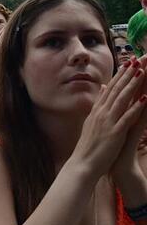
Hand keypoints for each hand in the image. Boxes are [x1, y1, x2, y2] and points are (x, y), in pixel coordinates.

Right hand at [70, 59, 146, 177]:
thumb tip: (103, 93)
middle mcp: (101, 113)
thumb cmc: (89, 147)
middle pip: (117, 89)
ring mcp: (107, 122)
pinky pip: (127, 118)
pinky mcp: (114, 133)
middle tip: (139, 59)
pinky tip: (145, 98)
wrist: (83, 165)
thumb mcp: (92, 124)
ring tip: (143, 71)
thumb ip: (99, 107)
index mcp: (97, 111)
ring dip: (133, 85)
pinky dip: (136, 107)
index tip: (129, 61)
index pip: (111, 88)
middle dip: (129, 74)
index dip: (121, 74)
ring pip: (122, 99)